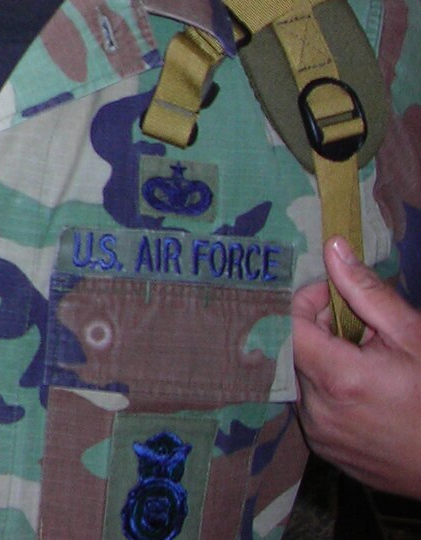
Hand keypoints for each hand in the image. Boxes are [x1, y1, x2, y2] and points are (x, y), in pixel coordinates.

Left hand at [291, 236, 420, 497]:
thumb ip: (366, 291)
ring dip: (323, 361)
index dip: (307, 303)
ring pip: (301, 379)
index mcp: (336, 378)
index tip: (333, 296)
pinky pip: (311, 408)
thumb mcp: (410, 335)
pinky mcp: (326, 451)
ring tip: (364, 361)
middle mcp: (317, 410)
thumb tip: (333, 247)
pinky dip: (327, 391)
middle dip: (318, 331)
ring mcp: (319, 436)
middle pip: (294, 351)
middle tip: (357, 329)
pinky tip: (362, 392)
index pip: (290, 325)